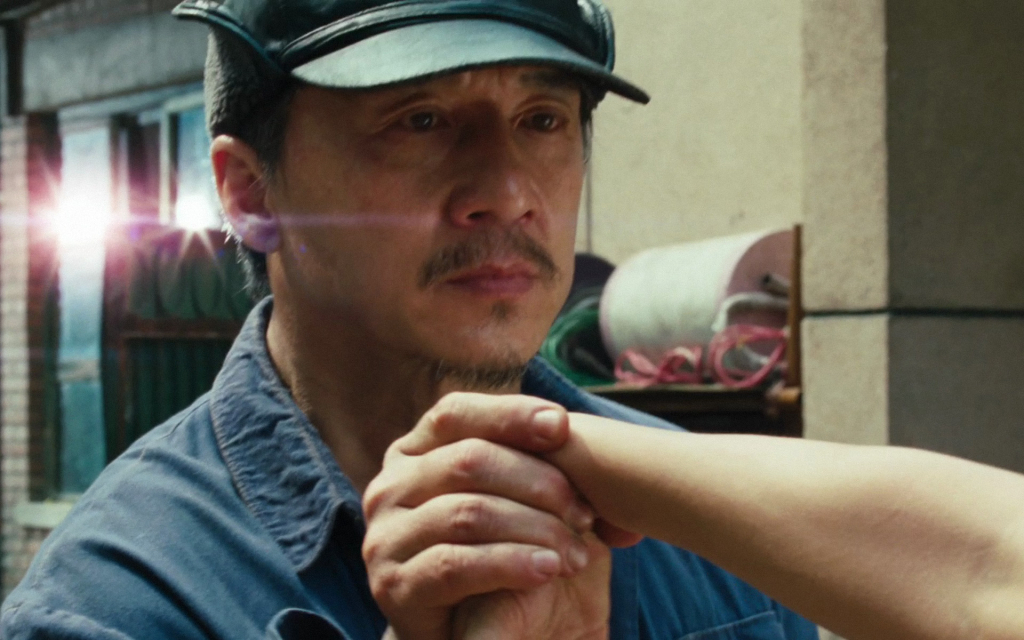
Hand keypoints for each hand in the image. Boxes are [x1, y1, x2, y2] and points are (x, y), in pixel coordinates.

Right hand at [363, 393, 600, 639]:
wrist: (463, 631)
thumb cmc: (492, 551)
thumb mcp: (506, 496)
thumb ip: (521, 457)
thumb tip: (560, 422)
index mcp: (412, 453)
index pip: (455, 414)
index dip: (508, 414)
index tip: (562, 426)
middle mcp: (389, 487)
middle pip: (468, 461)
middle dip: (538, 482)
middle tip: (585, 513)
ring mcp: (385, 536)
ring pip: (468, 512)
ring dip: (535, 528)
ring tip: (576, 552)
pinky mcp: (394, 585)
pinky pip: (456, 564)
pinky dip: (510, 563)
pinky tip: (547, 569)